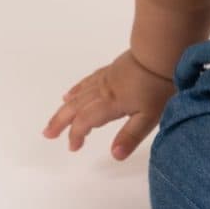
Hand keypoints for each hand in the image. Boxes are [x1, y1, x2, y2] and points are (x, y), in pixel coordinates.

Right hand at [43, 50, 175, 160]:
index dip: (76, 135)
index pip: (86, 121)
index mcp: (110, 104)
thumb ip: (131, 135)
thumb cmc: (159, 86)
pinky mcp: (111, 69)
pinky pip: (87, 81)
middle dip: (60, 122)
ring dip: (65, 108)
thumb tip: (114, 156)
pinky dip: (76, 90)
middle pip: (76, 107)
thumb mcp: (150, 116)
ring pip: (79, 94)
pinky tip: (71, 94)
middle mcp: (103, 91)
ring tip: (55, 119)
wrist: (162, 52)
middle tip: (47, 134)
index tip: (73, 147)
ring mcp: (106, 78)